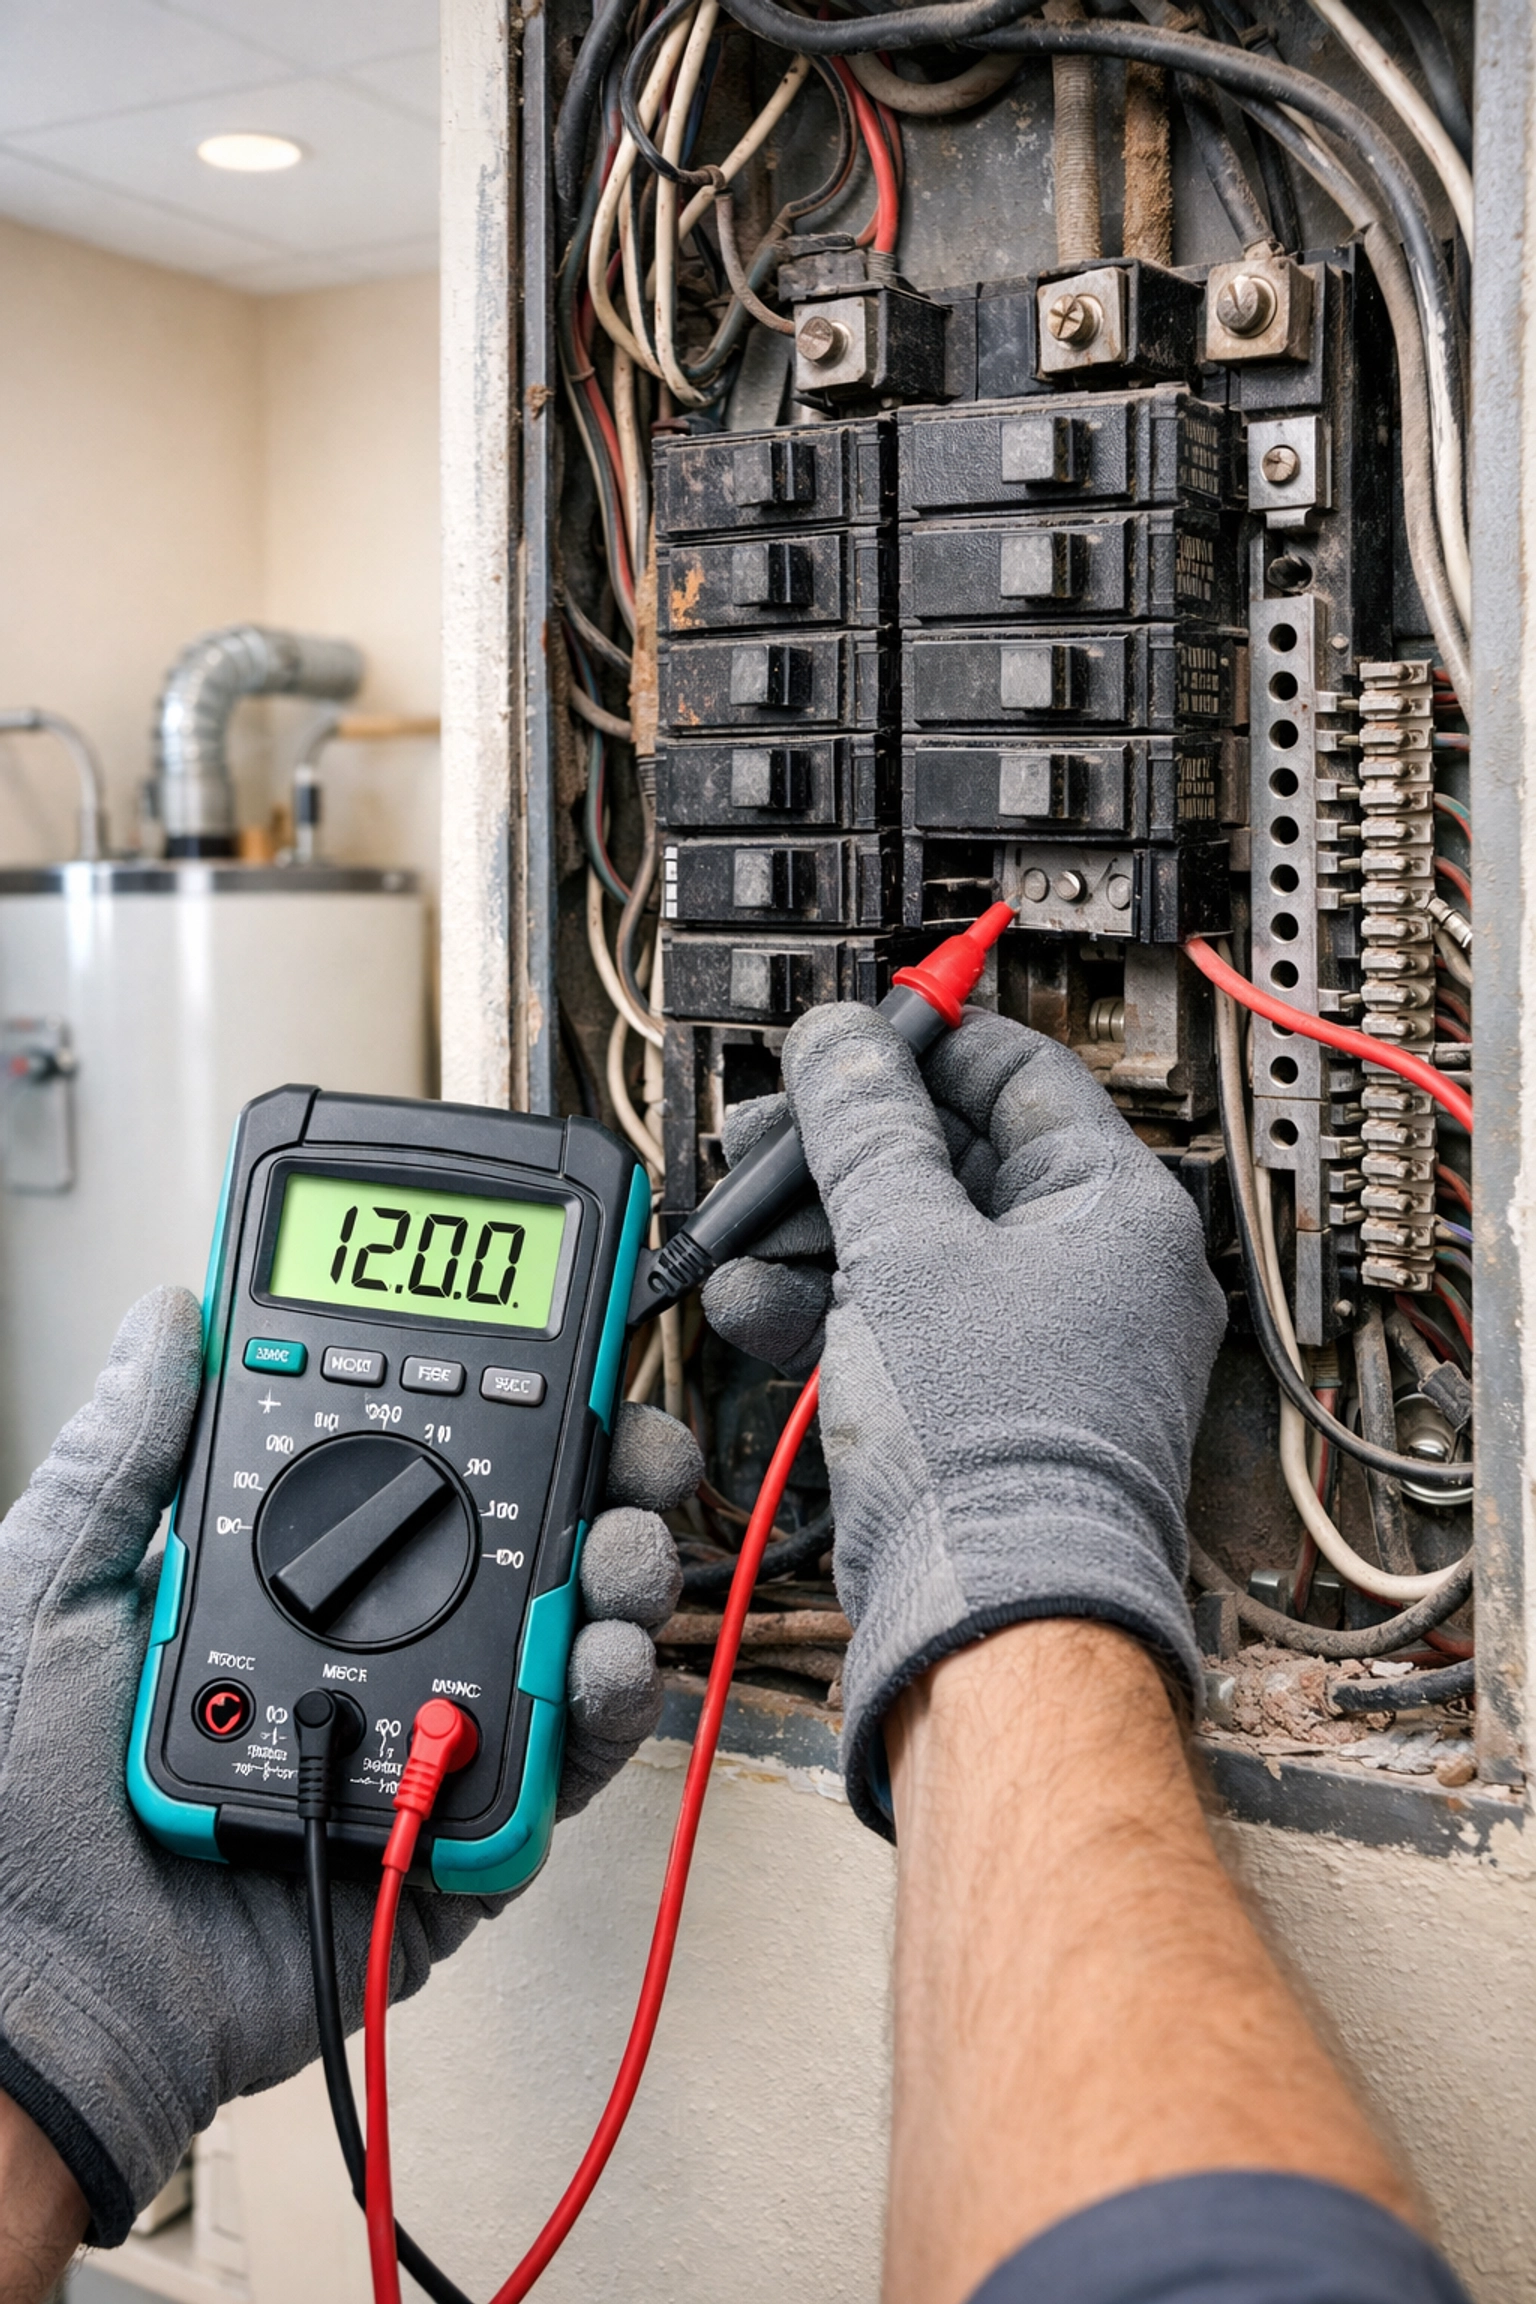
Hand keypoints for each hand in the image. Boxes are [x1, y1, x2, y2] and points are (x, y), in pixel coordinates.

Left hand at [0, 1288, 695, 2242]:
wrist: (31, 1989)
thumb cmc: (11, 1798)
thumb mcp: (52, 1590)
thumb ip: (125, 1456)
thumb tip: (166, 1316)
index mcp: (289, 1573)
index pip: (417, 1462)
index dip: (501, 1402)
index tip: (558, 1348)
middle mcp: (371, 1644)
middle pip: (523, 1543)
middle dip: (602, 1481)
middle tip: (631, 1448)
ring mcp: (420, 1737)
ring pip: (557, 1642)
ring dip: (618, 1580)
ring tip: (624, 1550)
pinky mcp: (453, 1839)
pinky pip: (553, 1770)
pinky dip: (598, 1711)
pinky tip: (598, 1658)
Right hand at [702, 1004, 1225, 1831]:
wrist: (992, 1621)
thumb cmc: (993, 1453)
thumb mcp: (904, 1250)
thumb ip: (865, 1130)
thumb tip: (842, 1042)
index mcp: (1116, 1208)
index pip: (1021, 1074)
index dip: (925, 1041)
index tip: (851, 1031)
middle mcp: (1093, 1271)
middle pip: (954, 1160)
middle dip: (844, 1151)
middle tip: (769, 1131)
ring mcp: (1039, 1343)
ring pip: (914, 1245)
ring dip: (818, 1232)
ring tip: (740, 1226)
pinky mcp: (983, 1407)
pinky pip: (902, 1321)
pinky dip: (830, 1307)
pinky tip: (755, 1301)